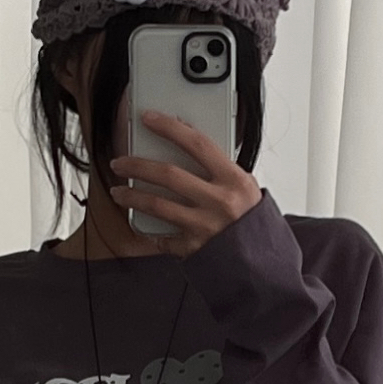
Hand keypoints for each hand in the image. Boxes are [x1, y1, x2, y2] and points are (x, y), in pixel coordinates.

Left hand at [110, 111, 260, 255]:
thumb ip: (220, 170)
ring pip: (157, 205)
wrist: (263, 265)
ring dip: (132, 196)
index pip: (197, 144)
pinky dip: (149, 231)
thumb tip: (188, 146)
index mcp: (234, 181)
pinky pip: (162, 238)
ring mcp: (205, 227)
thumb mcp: (246, 188)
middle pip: (168, 175)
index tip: (149, 118)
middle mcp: (219, 202)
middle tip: (120, 162)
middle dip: (137, 165)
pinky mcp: (194, 249)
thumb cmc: (252, 222)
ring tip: (118, 191)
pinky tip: (139, 223)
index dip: (170, 128)